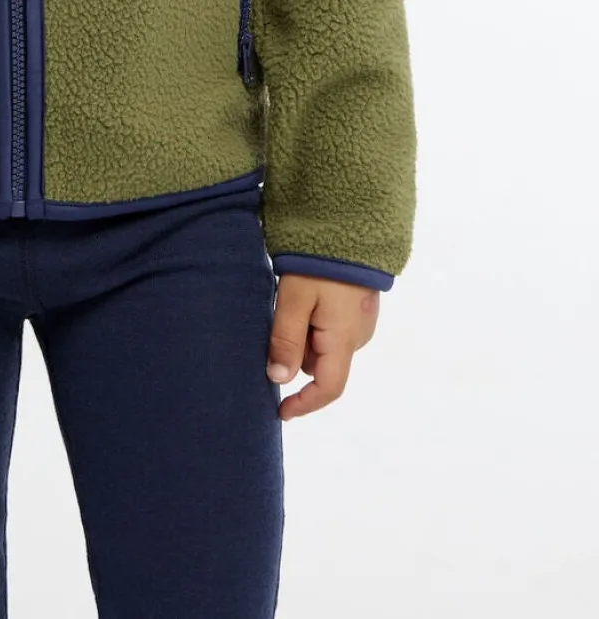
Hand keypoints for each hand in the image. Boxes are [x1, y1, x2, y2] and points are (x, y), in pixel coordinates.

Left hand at [266, 273, 379, 420]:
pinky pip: (333, 327)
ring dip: (305, 336)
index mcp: (344, 339)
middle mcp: (358, 335)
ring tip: (287, 303)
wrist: (349, 223)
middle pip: (323, 364)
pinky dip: (314, 323)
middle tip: (274, 326)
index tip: (280, 411)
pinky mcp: (358, 305)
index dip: (304, 404)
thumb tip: (279, 380)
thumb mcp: (294, 298)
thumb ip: (286, 339)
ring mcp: (361, 319)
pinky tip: (302, 298)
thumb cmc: (319, 261)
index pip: (328, 388)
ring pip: (325, 345)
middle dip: (297, 357)